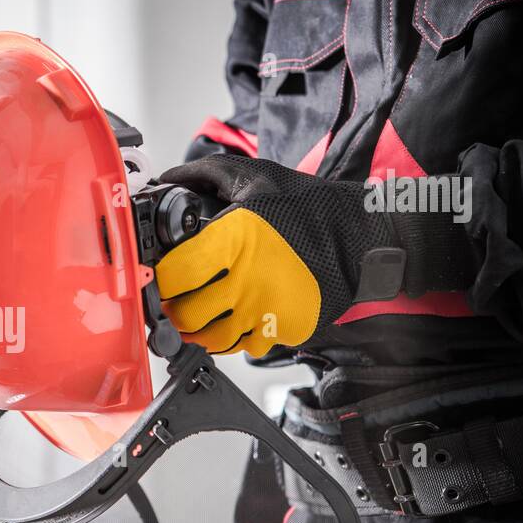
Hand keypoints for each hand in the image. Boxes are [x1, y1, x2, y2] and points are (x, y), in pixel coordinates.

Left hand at [153, 156, 390, 355]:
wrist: (362, 237)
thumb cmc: (309, 207)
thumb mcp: (257, 176)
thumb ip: (206, 174)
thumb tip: (168, 179)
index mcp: (233, 242)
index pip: (174, 276)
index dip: (160, 278)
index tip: (160, 275)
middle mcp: (247, 281)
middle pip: (186, 315)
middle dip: (173, 309)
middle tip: (173, 301)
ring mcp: (266, 311)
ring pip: (210, 340)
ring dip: (197, 331)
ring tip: (197, 316)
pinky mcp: (283, 330)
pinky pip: (242, 347)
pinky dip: (230, 339)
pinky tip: (230, 320)